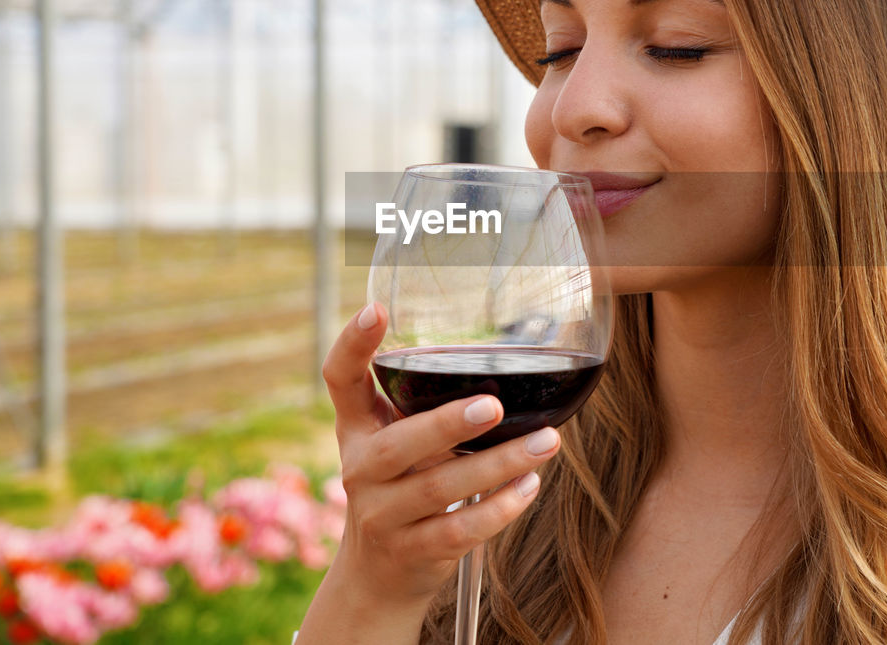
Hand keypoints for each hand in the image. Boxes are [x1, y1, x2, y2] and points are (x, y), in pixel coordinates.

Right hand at [297, 303, 560, 642]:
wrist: (377, 576)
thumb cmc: (403, 486)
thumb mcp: (398, 443)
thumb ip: (426, 407)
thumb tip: (511, 356)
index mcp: (358, 428)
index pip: (339, 380)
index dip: (351, 345)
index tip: (375, 310)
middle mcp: (360, 468)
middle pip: (398, 445)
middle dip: (448, 424)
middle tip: (495, 406)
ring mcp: (381, 515)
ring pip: (441, 488)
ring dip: (499, 465)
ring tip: (546, 442)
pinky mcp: (411, 552)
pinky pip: (459, 531)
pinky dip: (500, 509)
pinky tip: (530, 486)